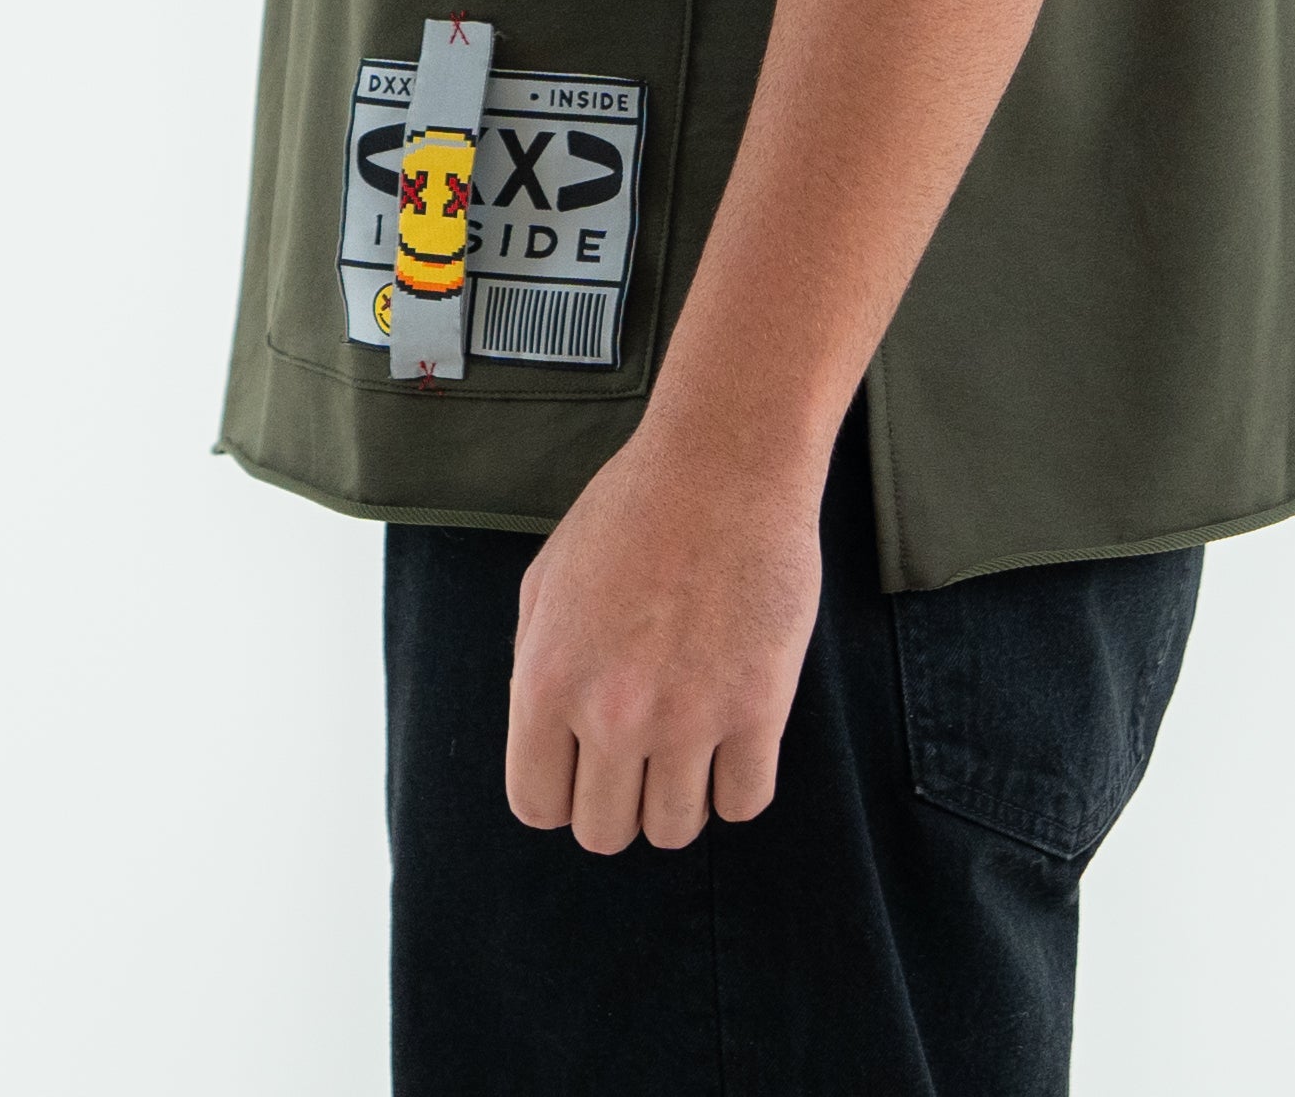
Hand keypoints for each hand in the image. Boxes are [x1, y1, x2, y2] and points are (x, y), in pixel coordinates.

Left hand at [503, 413, 826, 850]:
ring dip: (680, 797)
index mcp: (547, 680)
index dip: (562, 795)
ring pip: (675, 829)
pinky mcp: (758, 709)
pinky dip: (738, 784)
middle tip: (643, 756)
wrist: (724, 462)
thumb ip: (535, 668)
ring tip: (691, 744)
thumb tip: (548, 743)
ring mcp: (688, 716)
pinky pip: (743, 803)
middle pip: (605, 832)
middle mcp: (612, 712)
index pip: (537, 807)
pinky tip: (735, 738)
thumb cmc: (632, 509)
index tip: (587, 769)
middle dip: (620, 802)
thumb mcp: (547, 580)